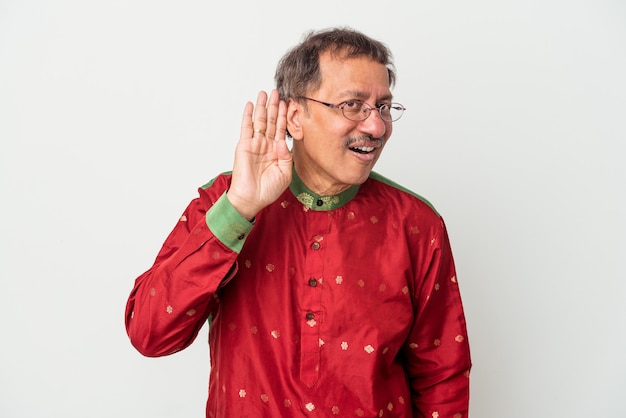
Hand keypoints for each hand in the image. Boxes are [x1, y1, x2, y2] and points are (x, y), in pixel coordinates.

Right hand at [227, 90, 292, 219]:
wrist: (251, 199)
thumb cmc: (268, 190)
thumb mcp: (285, 174)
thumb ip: (286, 157)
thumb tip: (282, 142)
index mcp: (277, 151)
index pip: (282, 129)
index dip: (285, 116)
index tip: (288, 103)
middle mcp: (266, 145)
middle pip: (271, 121)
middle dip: (274, 106)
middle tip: (277, 92)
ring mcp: (255, 144)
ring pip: (260, 121)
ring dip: (263, 107)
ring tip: (265, 93)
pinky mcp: (244, 145)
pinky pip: (246, 127)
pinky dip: (248, 116)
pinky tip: (251, 105)